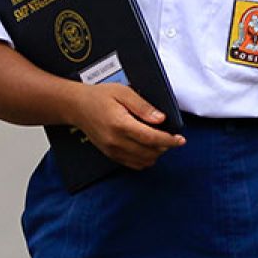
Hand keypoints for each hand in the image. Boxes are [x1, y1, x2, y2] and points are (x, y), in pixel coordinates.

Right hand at [68, 83, 184, 169]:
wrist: (76, 106)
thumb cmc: (100, 96)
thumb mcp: (124, 92)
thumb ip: (143, 106)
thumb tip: (161, 119)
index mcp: (120, 124)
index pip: (151, 138)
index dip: (169, 140)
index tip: (180, 140)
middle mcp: (115, 141)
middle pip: (149, 152)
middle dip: (165, 147)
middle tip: (172, 137)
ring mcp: (111, 150)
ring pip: (142, 161)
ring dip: (156, 154)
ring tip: (160, 141)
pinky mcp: (110, 154)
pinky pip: (132, 164)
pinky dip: (145, 159)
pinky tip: (149, 148)